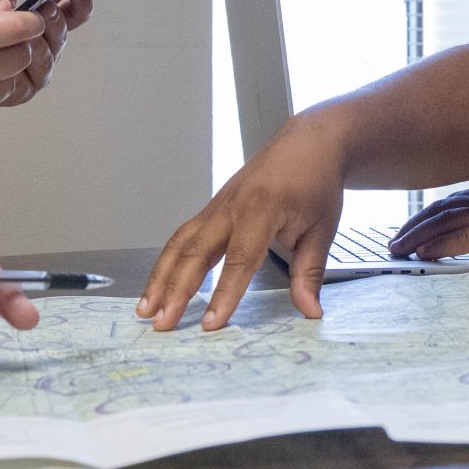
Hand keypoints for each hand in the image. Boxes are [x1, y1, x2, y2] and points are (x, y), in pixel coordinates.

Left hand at [0, 0, 94, 109]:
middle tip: (47, 8)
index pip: (74, 14)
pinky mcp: (25, 89)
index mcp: (45, 25)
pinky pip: (35, 76)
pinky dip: (29, 63)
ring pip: (51, 55)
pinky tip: (22, 51)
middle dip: (57, 20)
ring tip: (30, 29)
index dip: (80, 2)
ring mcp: (38, 69)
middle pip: (63, 34)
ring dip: (43, 41)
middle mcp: (47, 47)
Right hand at [139, 118, 349, 331]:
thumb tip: (309, 310)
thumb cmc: (315, 182)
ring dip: (160, 278)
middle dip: (176, 291)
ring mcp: (217, 206)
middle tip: (163, 323)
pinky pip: (183, 236)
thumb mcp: (322, 228)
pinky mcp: (211, 209)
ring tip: (146, 309)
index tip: (212, 323)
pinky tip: (157, 285)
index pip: (240, 259)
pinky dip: (167, 262)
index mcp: (263, 208)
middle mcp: (232, 206)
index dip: (224, 294)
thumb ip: (310, 272)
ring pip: (180, 243)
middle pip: (196, 252)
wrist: (307, 144)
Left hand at [390, 180, 468, 260]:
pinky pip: (466, 237)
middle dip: (418, 224)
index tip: (414, 227)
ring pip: (450, 219)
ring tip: (399, 249)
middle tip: (395, 240)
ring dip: (421, 235)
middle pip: (447, 206)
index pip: (459, 200)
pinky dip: (440, 244)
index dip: (433, 214)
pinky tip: (424, 255)